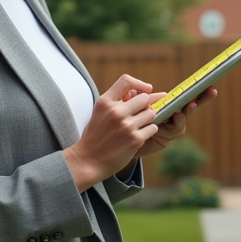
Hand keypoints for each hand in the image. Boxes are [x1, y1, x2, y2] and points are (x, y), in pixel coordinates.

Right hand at [63, 75, 158, 191]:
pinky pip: (153, 128)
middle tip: (140, 114)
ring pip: (151, 113)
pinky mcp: (135, 139)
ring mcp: (126, 126)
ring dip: (148, 119)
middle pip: (145, 98)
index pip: (126, 81)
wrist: (88, 160)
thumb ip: (117, 100)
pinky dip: (149, 131)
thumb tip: (145, 91)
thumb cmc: (96, 135)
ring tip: (139, 125)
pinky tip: (139, 135)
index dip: (140, 84)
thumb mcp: (100, 111)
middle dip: (145, 106)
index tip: (147, 90)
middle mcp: (116, 111)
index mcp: (105, 102)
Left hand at [135, 87, 218, 159]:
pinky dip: (178, 120)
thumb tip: (144, 89)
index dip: (195, 87)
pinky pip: (176, 127)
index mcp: (167, 101)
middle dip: (202, 96)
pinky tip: (178, 114)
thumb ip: (137, 96)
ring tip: (191, 103)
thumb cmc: (131, 120)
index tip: (207, 80)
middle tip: (213, 90)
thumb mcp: (132, 105)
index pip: (183, 92)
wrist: (127, 140)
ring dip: (189, 109)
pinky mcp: (170, 135)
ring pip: (184, 114)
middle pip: (190, 102)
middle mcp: (174, 112)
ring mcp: (173, 124)